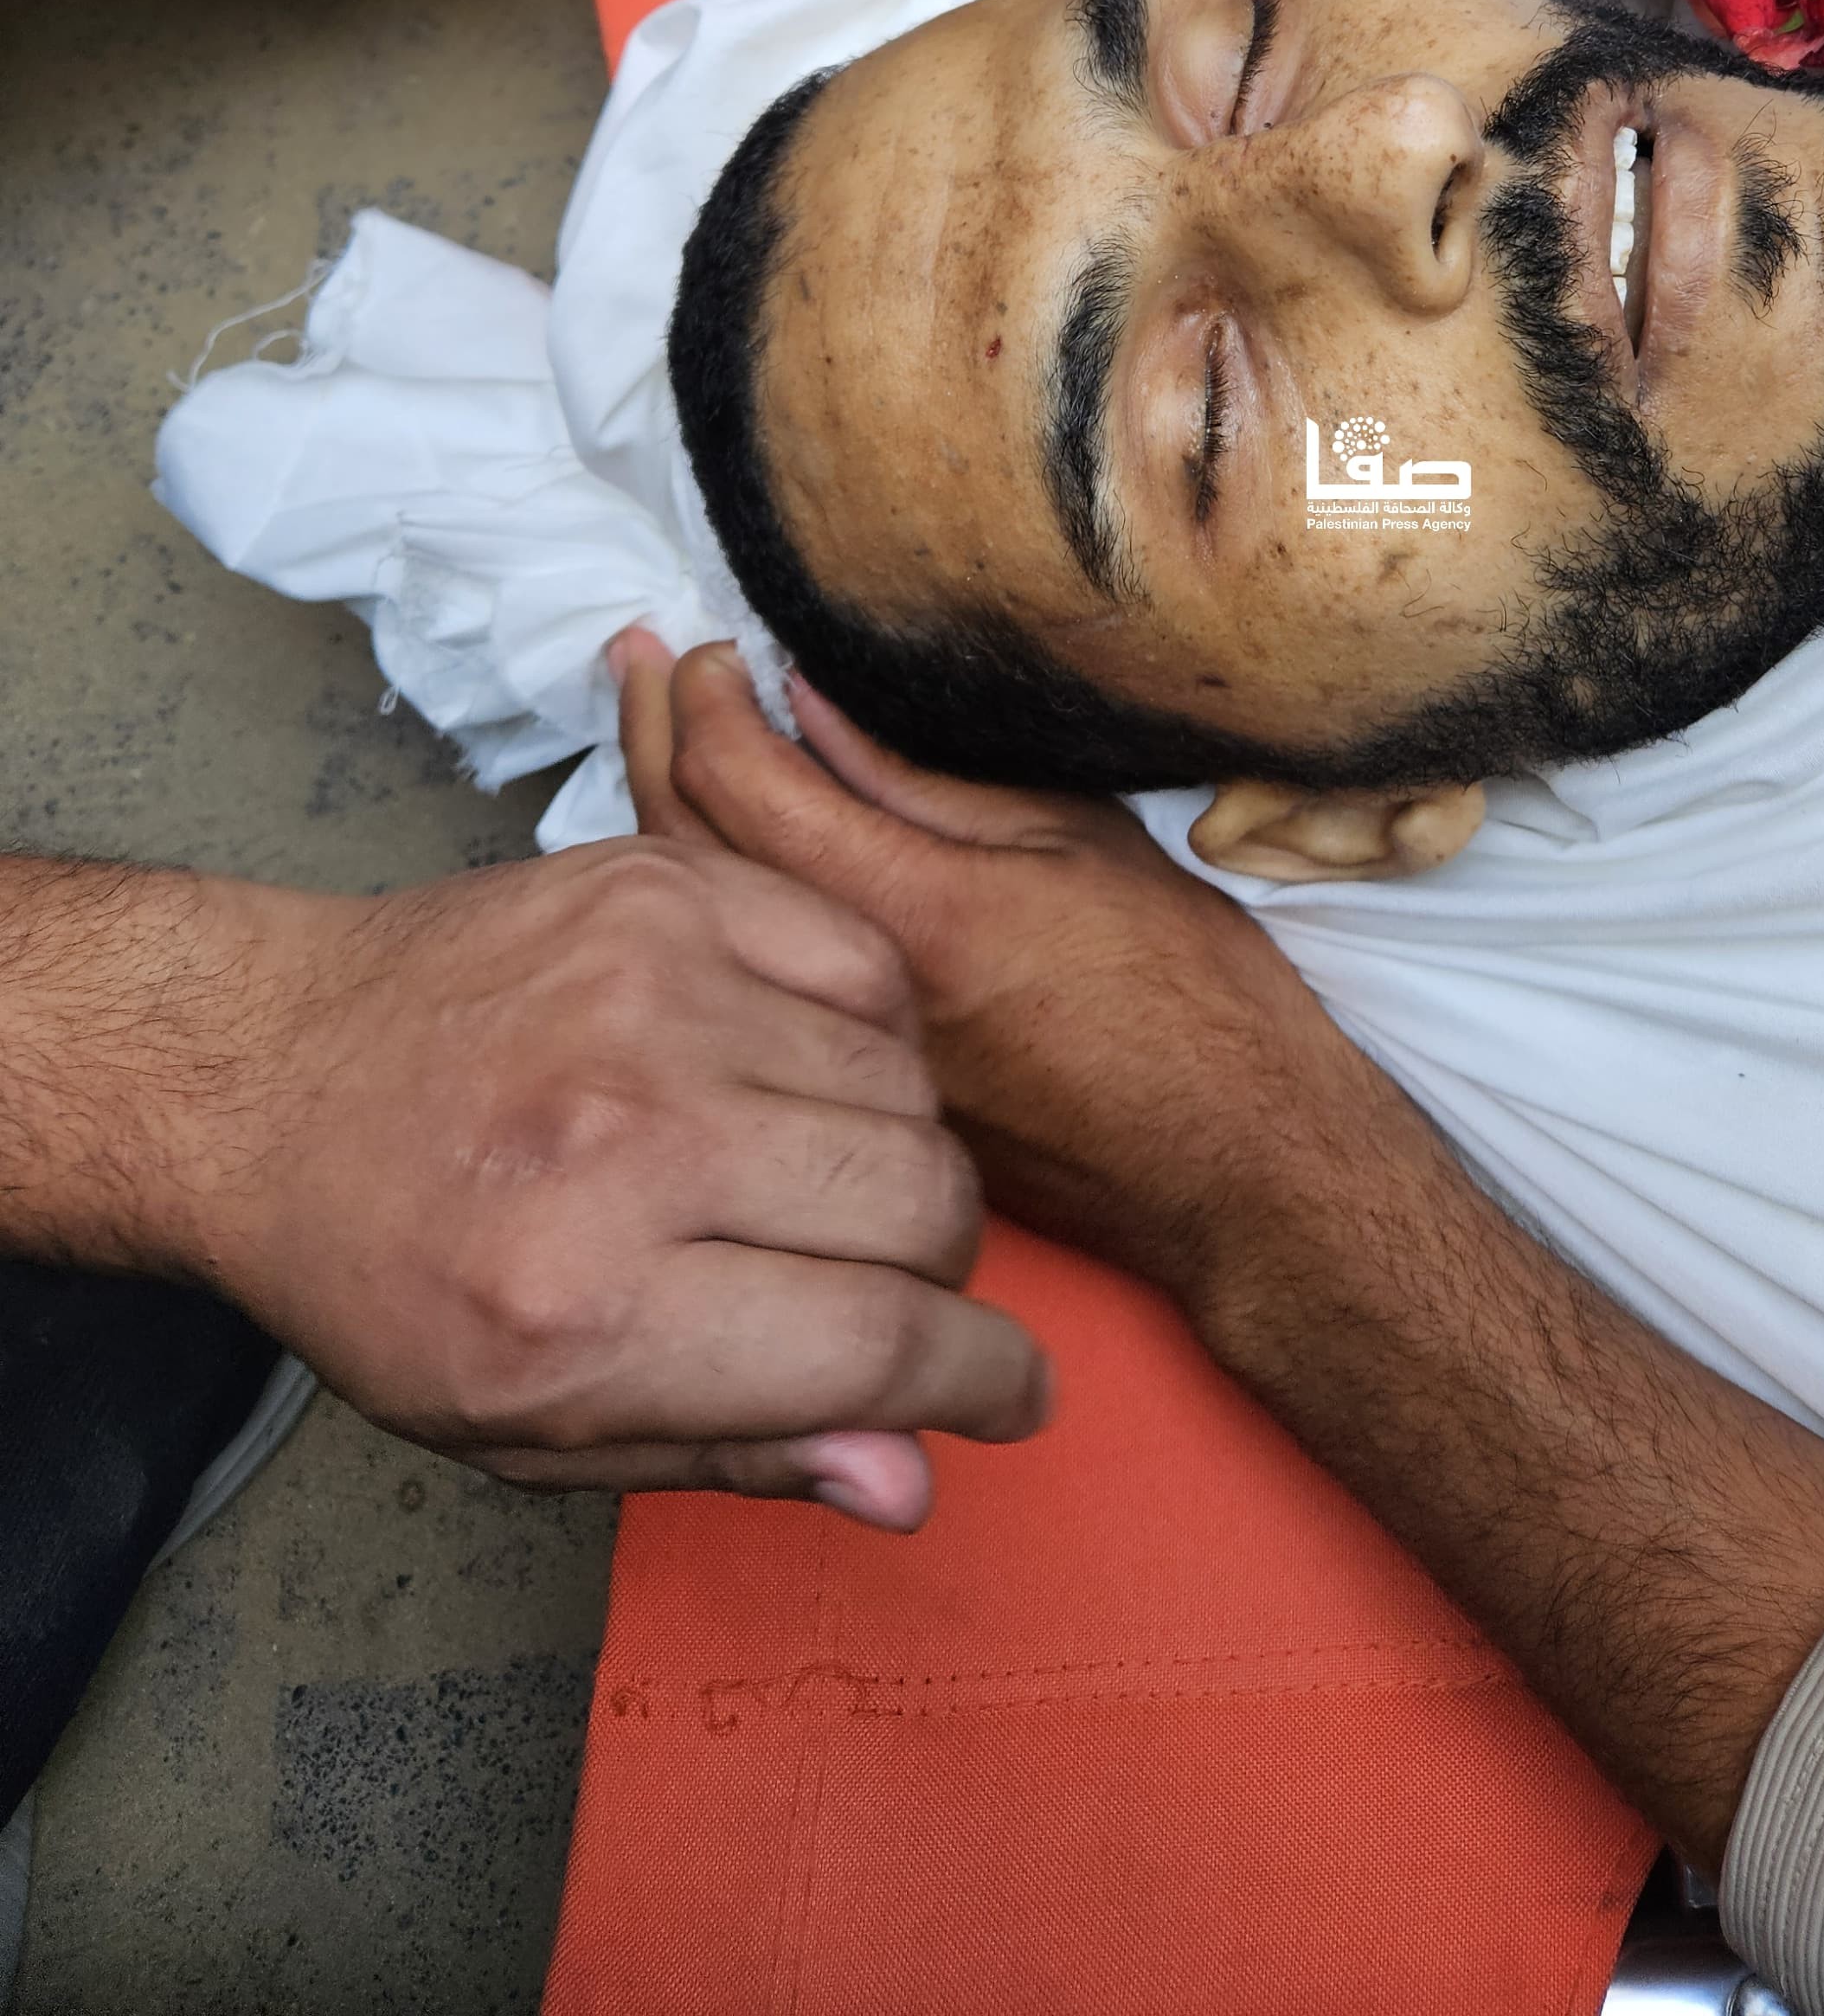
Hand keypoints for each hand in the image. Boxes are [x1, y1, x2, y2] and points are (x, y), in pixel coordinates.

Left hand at [156, 830, 1047, 1520]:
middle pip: (921, 1204)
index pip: (876, 1347)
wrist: (269, 1071)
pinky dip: (869, 1032)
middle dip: (943, 1271)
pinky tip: (804, 1070)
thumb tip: (912, 1478)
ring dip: (902, 1150)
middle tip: (892, 1286)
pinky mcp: (664, 888)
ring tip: (821, 1177)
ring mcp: (649, 989)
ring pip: (909, 1084)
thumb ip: (736, 1453)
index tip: (1012, 1390)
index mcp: (580, 1307)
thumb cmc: (392, 1271)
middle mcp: (625, 1138)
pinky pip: (864, 961)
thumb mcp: (527, 1430)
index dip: (982, 1380)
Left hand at [625, 648, 1823, 1866]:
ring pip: (699, 923)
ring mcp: (831, 1051)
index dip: (704, 699)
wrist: (1236, 1172)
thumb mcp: (1083, 848)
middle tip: (635, 661)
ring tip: (645, 729)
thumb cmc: (1192, 1002)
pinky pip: (734, 983)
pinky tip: (703, 850)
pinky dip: (703, 898)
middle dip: (649, 735)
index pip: (742, 785)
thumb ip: (930, 779)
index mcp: (908, 915)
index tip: (702, 647)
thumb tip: (806, 700)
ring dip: (656, 811)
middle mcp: (839, 992)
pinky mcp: (841, 1097)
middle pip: (687, 850)